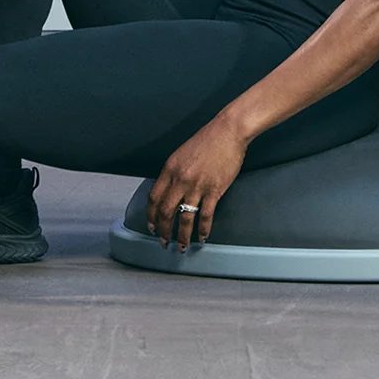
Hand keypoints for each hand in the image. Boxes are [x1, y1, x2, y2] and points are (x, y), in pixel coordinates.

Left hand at [147, 114, 249, 250]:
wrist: (228, 131)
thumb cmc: (207, 141)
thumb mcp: (181, 154)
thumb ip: (173, 173)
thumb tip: (168, 192)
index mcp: (169, 169)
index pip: (153, 198)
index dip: (151, 216)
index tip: (151, 227)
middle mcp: (180, 179)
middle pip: (165, 212)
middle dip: (163, 231)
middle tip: (164, 242)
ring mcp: (197, 186)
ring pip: (184, 218)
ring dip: (182, 236)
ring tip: (182, 246)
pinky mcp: (214, 190)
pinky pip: (205, 215)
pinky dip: (203, 229)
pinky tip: (203, 237)